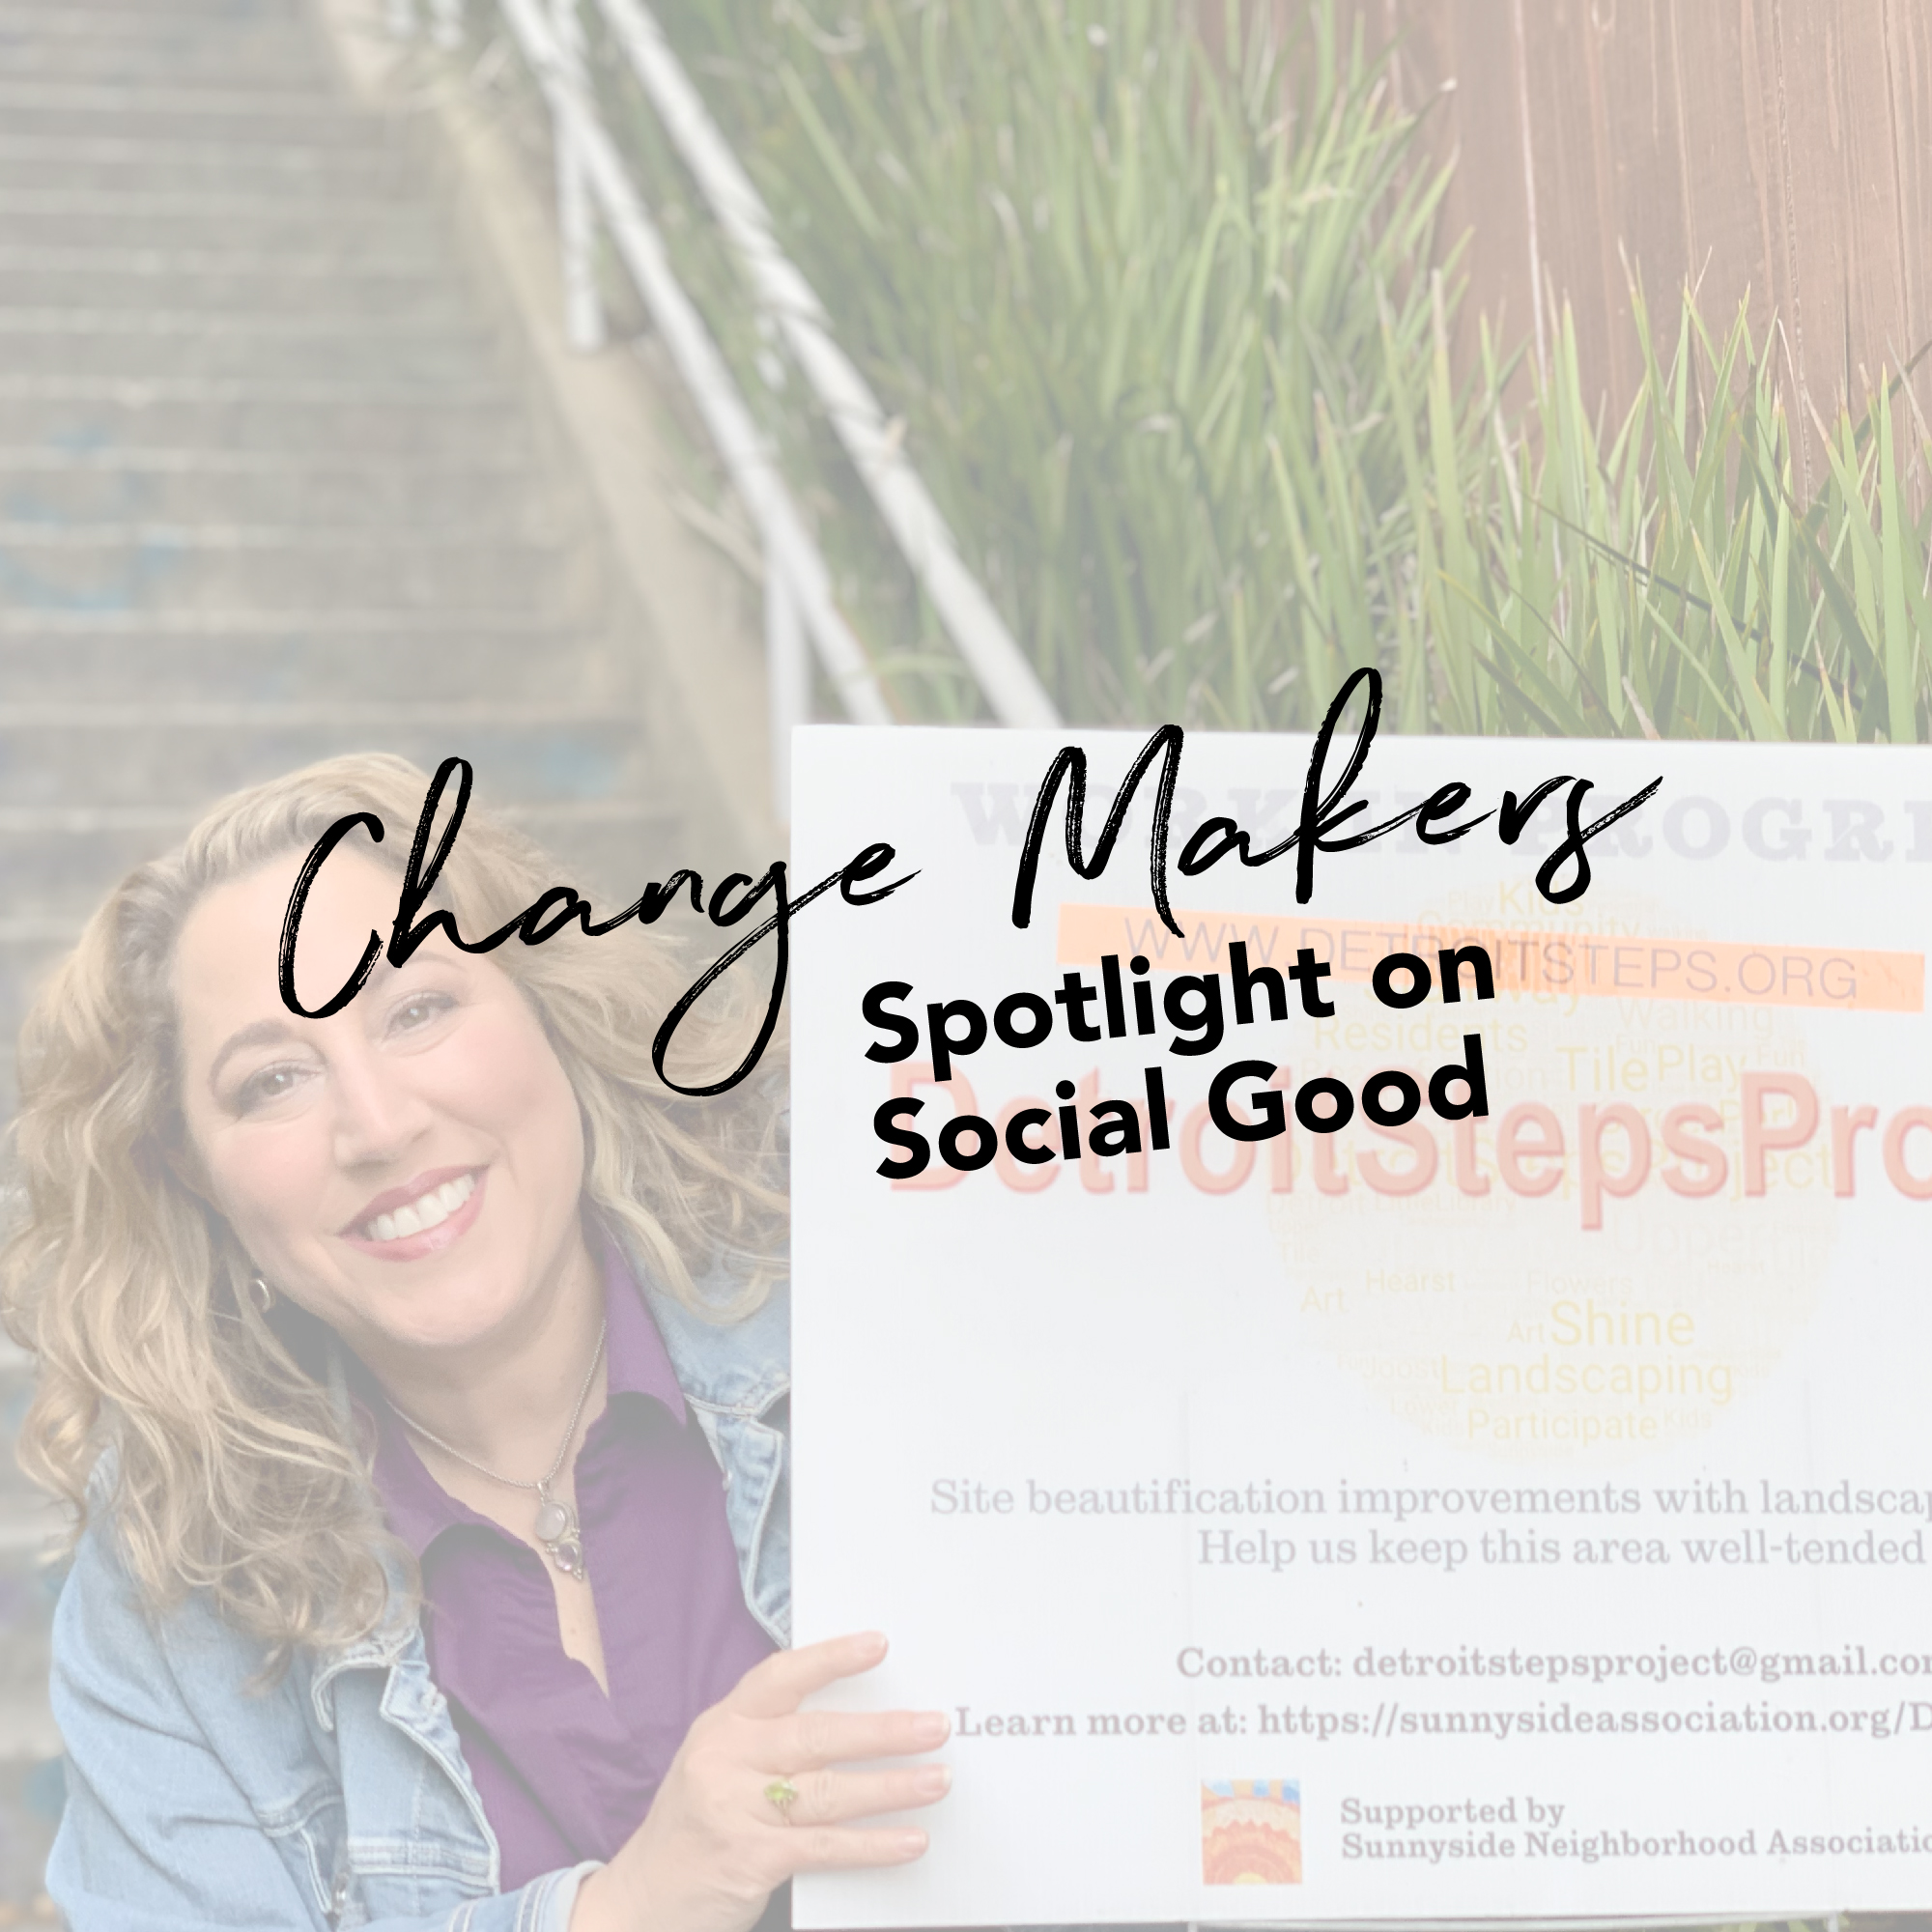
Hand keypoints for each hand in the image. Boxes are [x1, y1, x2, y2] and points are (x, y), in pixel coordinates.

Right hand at [570, 1631, 948, 1931]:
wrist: (641, 1900)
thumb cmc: (697, 1823)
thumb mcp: (719, 1764)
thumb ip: (772, 1741)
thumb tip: (861, 1720)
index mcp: (722, 1725)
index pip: (779, 1678)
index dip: (830, 1658)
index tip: (879, 1644)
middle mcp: (725, 1760)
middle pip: (816, 1736)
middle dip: (883, 1731)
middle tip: (934, 1725)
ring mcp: (735, 1811)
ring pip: (828, 1792)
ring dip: (891, 1787)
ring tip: (937, 1780)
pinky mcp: (749, 1860)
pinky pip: (825, 1847)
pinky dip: (873, 1844)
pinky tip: (910, 1840)